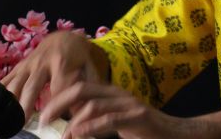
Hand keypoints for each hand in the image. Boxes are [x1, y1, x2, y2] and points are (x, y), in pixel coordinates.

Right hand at [1, 31, 108, 118]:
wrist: (64, 37)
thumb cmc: (78, 55)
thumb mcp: (89, 66)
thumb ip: (88, 85)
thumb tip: (82, 109)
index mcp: (62, 62)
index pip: (58, 86)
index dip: (55, 104)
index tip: (52, 121)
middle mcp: (42, 62)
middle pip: (32, 86)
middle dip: (26, 105)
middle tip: (23, 124)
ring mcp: (28, 64)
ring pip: (16, 83)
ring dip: (11, 102)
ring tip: (8, 119)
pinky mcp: (19, 66)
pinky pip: (7, 78)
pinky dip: (0, 91)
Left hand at [39, 81, 182, 138]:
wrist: (177, 134)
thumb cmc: (144, 130)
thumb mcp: (115, 123)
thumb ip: (96, 121)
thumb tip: (70, 128)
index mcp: (110, 93)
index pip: (78, 86)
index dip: (58, 96)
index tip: (43, 112)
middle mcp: (117, 94)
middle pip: (80, 89)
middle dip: (58, 102)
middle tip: (43, 119)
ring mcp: (128, 104)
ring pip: (92, 104)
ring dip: (72, 120)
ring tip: (62, 135)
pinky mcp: (138, 117)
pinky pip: (110, 119)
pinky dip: (91, 127)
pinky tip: (78, 134)